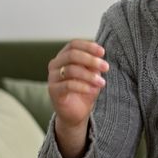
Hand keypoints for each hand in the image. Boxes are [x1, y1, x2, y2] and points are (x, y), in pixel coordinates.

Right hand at [48, 40, 108, 157]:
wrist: (76, 113)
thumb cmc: (84, 91)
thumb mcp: (92, 75)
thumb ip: (93, 65)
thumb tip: (99, 57)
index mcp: (64, 57)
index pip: (73, 45)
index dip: (88, 46)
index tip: (102, 52)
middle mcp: (55, 64)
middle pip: (72, 55)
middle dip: (91, 60)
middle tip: (106, 67)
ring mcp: (52, 78)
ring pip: (71, 70)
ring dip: (90, 75)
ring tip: (102, 82)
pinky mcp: (53, 91)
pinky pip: (68, 85)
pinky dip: (83, 86)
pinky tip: (93, 90)